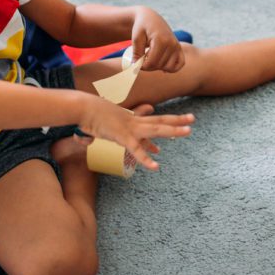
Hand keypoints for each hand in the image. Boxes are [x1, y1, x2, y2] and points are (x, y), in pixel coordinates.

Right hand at [78, 96, 192, 170]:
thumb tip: (86, 140)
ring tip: (188, 131)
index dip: (164, 125)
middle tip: (192, 119)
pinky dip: (146, 158)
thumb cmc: (87, 114)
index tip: (176, 129)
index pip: (150, 122)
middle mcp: (133, 121)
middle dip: (176, 121)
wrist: (83, 108)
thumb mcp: (97, 124)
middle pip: (159, 121)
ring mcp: (130, 127)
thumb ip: (95, 132)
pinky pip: (137, 149)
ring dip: (173, 131)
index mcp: (130, 118)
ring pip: (156, 129)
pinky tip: (155, 166)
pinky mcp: (122, 136)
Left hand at [131, 6, 183, 72]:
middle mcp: (172, 44)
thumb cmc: (141, 27)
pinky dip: (171, 68)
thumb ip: (136, 53)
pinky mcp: (179, 48)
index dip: (141, 66)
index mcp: (161, 40)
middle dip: (148, 66)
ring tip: (150, 58)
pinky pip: (179, 64)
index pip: (151, 63)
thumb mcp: (136, 38)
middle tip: (141, 58)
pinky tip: (162, 65)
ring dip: (158, 67)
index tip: (135, 61)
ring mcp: (177, 46)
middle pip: (159, 66)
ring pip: (168, 67)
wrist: (151, 18)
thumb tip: (135, 67)